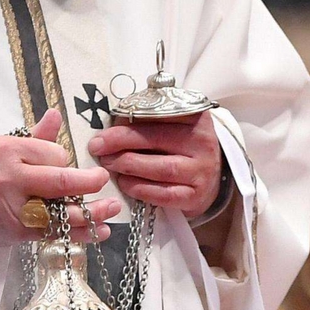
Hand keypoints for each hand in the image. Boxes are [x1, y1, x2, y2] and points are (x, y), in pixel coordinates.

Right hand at [0, 109, 120, 246]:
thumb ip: (34, 136)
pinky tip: (99, 230)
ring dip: (92, 213)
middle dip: (89, 183)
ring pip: (61, 213)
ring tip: (112, 208)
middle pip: (60, 182)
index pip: (52, 154)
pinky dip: (80, 234)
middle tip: (104, 179)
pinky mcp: (15, 232)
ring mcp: (12, 209)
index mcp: (6, 151)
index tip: (65, 162)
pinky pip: (54, 233)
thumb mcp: (1, 147)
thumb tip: (56, 114)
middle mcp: (9, 180)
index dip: (66, 159)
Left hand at [87, 112, 222, 216]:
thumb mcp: (173, 125)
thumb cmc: (182, 147)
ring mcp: (201, 171)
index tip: (108, 123)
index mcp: (195, 118)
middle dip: (122, 141)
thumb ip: (149, 120)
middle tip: (98, 146)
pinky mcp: (195, 196)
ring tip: (108, 163)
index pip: (161, 113)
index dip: (131, 118)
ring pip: (161, 168)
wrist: (212, 178)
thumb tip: (112, 122)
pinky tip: (124, 183)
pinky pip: (163, 194)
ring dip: (128, 166)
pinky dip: (140, 188)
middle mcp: (202, 143)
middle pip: (158, 139)